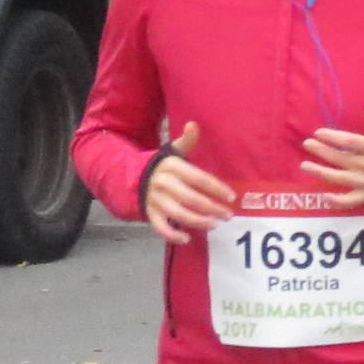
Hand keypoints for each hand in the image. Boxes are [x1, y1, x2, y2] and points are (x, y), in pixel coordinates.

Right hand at [143, 122, 234, 242]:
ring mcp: (155, 200)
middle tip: (227, 215)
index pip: (198, 179)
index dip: (216, 188)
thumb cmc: (163, 166)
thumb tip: (194, 124)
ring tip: (214, 224)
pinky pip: (160, 227)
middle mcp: (163, 183)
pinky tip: (187, 239)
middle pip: (191, 198)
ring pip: (178, 214)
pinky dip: (172, 235)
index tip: (231, 197)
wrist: (132, 177)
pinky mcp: (149, 213)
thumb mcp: (173, 152)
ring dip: (198, 222)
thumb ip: (187, 141)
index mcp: (172, 167)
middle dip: (212, 208)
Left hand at [301, 105, 363, 210]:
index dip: (333, 137)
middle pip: (341, 158)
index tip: (318, 132)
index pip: (351, 142)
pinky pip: (350, 201)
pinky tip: (325, 196)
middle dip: (322, 151)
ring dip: (321, 172)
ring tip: (304, 166)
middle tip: (307, 144)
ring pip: (340, 178)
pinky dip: (338, 201)